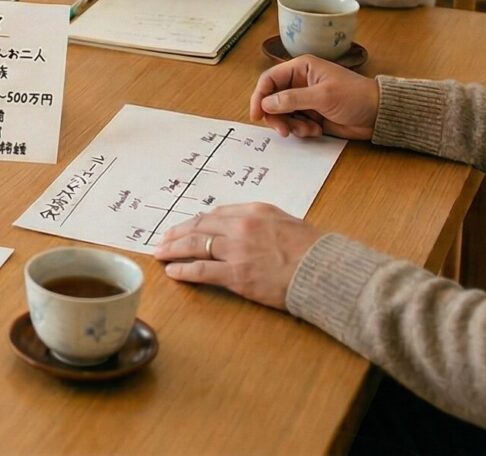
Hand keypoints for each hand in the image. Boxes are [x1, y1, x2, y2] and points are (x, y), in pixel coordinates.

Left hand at [158, 204, 321, 308]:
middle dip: (178, 233)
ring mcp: (236, 250)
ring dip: (173, 249)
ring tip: (161, 253)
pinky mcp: (236, 275)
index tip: (187, 227)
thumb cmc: (313, 250)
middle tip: (163, 238)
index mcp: (254, 211)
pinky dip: (184, 270)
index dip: (197, 222)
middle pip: (200, 226)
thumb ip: (261, 223)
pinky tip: (173, 271)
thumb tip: (244, 228)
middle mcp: (241, 226)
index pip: (216, 214)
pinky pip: (201, 270)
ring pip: (195, 245)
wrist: (324, 271)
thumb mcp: (286, 223)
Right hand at [249, 55, 379, 139]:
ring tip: (308, 129)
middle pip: (273, 100)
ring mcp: (305, 100)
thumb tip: (267, 103)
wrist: (378, 114)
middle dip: (276, 116)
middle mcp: (300, 82)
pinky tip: (316, 130)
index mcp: (301, 69)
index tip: (257, 114)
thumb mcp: (322, 95)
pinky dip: (301, 130)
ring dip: (291, 125)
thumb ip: (292, 99)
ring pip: (283, 114)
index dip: (260, 96)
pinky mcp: (312, 115)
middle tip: (284, 130)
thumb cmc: (355, 96)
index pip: (270, 79)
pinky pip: (295, 124)